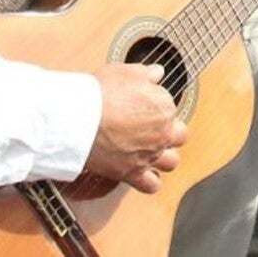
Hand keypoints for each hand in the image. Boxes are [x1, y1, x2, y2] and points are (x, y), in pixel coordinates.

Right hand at [86, 63, 186, 193]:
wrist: (78, 120)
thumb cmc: (100, 93)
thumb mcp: (126, 71)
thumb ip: (147, 73)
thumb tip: (158, 73)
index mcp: (164, 107)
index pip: (169, 107)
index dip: (154, 105)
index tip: (140, 104)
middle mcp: (162, 133)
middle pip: (179, 135)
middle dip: (168, 131)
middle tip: (150, 127)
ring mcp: (149, 155)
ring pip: (171, 162)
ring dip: (164, 157)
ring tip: (150, 150)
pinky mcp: (133, 173)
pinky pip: (152, 185)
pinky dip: (150, 181)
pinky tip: (142, 174)